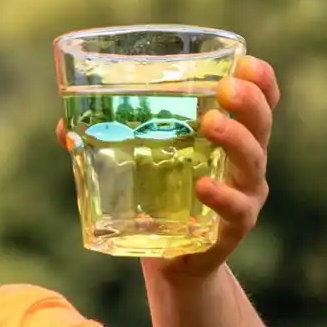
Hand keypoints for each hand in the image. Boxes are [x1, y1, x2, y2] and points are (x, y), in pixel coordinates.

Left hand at [56, 55, 280, 280]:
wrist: (176, 264)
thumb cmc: (164, 201)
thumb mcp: (145, 164)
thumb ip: (111, 143)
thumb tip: (63, 127)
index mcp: (234, 138)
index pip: (262, 102)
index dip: (260, 80)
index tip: (245, 62)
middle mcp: (247, 163)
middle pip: (262, 125)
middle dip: (248, 101)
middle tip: (225, 88)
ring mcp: (245, 195)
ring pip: (252, 161)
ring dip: (234, 138)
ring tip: (209, 123)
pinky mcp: (233, 229)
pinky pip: (236, 210)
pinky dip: (222, 196)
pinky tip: (202, 186)